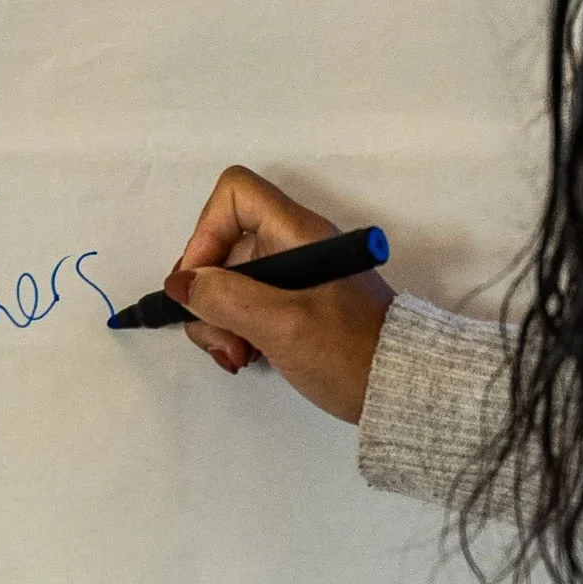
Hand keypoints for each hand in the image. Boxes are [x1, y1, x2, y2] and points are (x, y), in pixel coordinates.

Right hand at [166, 164, 393, 424]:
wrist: (402, 389)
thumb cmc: (348, 352)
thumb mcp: (281, 325)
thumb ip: (225, 299)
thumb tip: (180, 285)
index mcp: (296, 232)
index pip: (235, 194)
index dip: (206, 231)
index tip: (201, 283)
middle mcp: (292, 245)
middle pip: (223, 247)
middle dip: (208, 296)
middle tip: (223, 342)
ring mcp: (294, 277)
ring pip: (229, 282)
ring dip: (219, 321)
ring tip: (237, 358)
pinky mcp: (295, 306)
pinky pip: (247, 306)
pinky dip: (236, 331)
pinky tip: (247, 359)